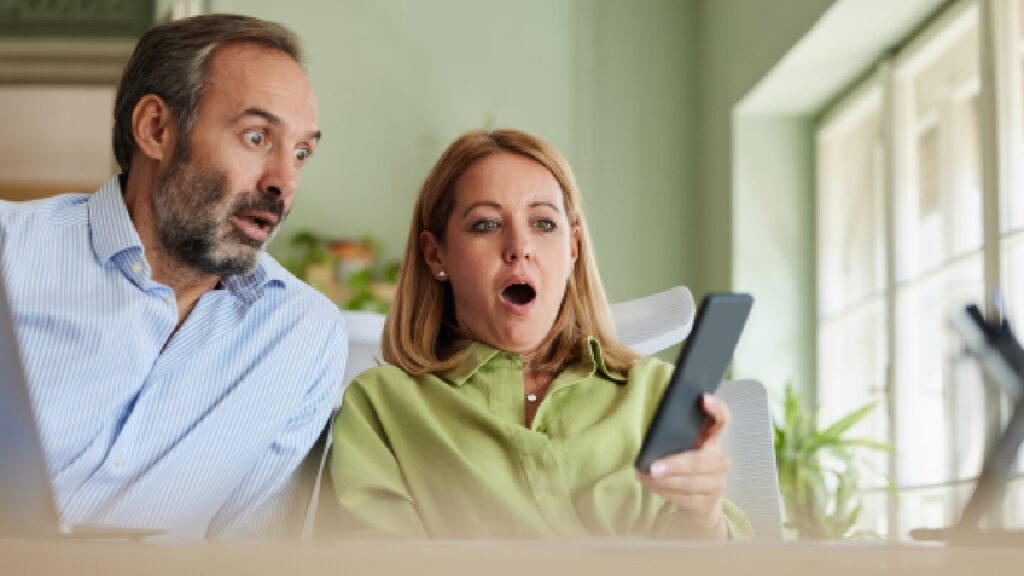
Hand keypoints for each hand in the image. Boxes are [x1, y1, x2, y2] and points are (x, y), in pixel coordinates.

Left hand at [636, 393, 730, 538]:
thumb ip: (677, 436)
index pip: (722, 420)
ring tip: (644, 476)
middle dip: (673, 465)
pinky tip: (651, 486)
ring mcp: (717, 483)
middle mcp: (720, 461)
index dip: (717, 408)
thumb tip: (655, 431)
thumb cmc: (687, 468)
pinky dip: (664, 491)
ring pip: (689, 483)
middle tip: (652, 467)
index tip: (703, 398)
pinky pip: (684, 498)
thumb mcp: (685, 449)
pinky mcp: (708, 502)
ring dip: (663, 481)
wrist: (701, 503)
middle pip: (699, 461)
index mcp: (714, 440)